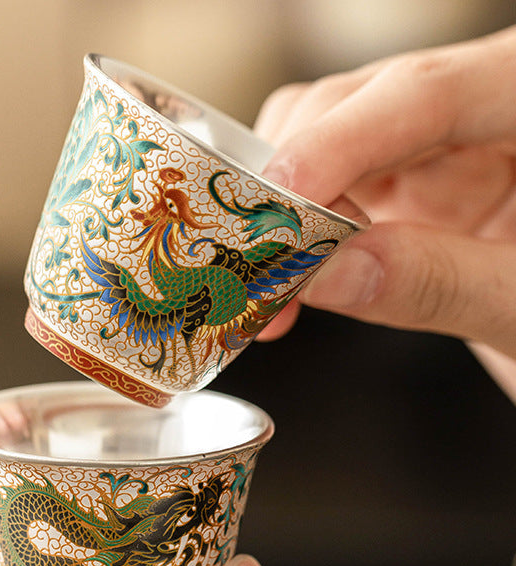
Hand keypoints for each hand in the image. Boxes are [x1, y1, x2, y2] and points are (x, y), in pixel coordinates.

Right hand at [252, 27, 515, 370]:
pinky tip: (292, 286)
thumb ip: (442, 285)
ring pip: (330, 138)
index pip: (436, 94)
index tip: (281, 198)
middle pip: (364, 101)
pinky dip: (298, 237)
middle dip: (299, 178)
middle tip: (265, 254)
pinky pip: (333, 190)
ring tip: (276, 285)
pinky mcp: (409, 189)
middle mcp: (485, 113)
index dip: (345, 139)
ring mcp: (442, 150)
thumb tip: (331, 272)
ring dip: (286, 213)